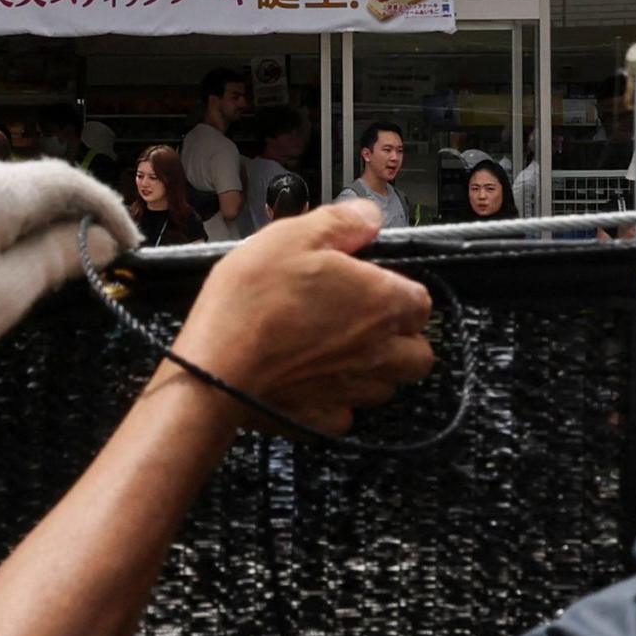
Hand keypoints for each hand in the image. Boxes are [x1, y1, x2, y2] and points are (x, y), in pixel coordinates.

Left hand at [0, 155, 140, 398]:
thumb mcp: (6, 294)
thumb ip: (57, 257)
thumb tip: (101, 239)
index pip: (65, 181)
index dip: (103, 210)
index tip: (125, 241)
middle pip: (22, 185)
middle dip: (56, 219)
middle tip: (80, 259)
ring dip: (12, 222)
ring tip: (22, 267)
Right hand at [167, 202, 433, 433]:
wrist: (213, 366)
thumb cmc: (252, 301)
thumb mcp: (293, 235)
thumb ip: (342, 222)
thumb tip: (368, 217)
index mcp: (381, 303)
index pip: (422, 301)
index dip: (400, 288)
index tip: (373, 281)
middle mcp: (377, 352)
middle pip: (418, 353)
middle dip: (403, 338)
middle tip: (368, 319)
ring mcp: (351, 390)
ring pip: (387, 386)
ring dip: (374, 369)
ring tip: (339, 348)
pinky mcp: (321, 419)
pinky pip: (345, 414)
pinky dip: (337, 400)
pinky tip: (312, 379)